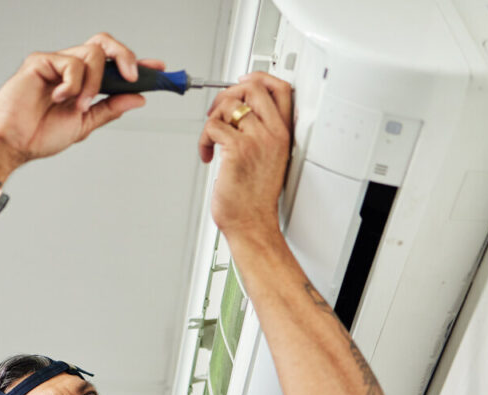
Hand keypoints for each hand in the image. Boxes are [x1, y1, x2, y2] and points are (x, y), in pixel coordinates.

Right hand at [0, 33, 164, 178]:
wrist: (14, 142)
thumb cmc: (40, 134)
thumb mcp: (85, 124)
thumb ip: (110, 108)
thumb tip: (138, 98)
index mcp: (83, 82)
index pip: (114, 65)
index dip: (137, 63)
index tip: (158, 68)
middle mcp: (71, 69)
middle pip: (105, 45)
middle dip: (125, 57)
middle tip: (133, 77)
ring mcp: (56, 63)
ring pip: (92, 54)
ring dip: (93, 83)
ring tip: (79, 105)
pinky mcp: (41, 61)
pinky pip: (70, 63)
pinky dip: (72, 84)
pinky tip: (60, 98)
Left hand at [198, 72, 292, 238]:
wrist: (252, 223)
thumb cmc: (257, 197)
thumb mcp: (272, 159)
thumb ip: (263, 134)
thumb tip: (242, 113)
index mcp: (284, 133)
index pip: (282, 89)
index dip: (259, 77)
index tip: (243, 81)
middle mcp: (273, 133)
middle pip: (253, 86)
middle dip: (228, 92)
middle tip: (217, 111)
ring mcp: (256, 140)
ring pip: (227, 106)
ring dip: (212, 120)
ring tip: (211, 140)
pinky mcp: (237, 150)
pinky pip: (212, 126)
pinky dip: (203, 140)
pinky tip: (207, 154)